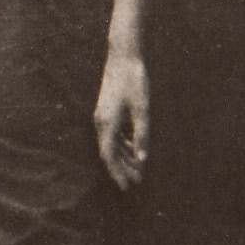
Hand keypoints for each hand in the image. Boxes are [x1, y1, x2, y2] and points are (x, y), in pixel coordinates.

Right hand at [95, 47, 149, 188]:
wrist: (123, 57)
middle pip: (109, 152)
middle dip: (123, 168)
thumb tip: (142, 158)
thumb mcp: (142, 109)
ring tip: (138, 168)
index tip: (127, 186)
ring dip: (124, 157)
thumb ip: (142, 135)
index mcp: (107, 123)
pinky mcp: (107, 110)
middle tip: (138, 181)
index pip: (109, 155)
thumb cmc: (134, 81)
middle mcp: (101, 122)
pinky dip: (123, 144)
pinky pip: (113, 134)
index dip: (117, 172)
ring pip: (111, 143)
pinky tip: (134, 149)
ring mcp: (103, 116)